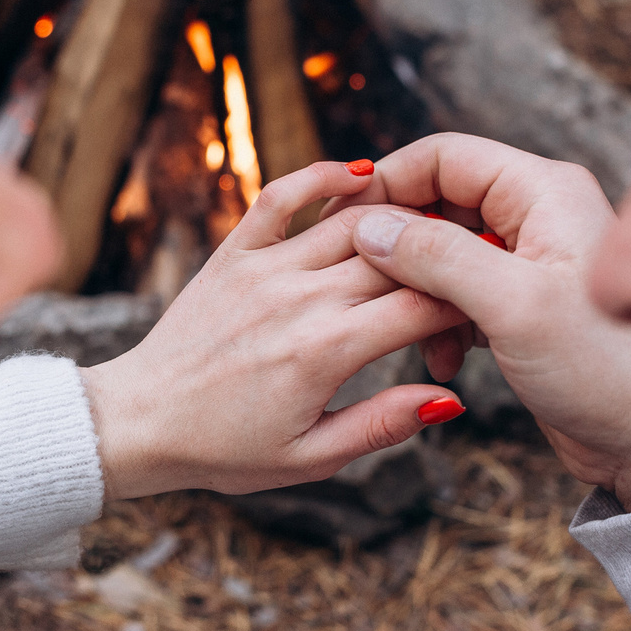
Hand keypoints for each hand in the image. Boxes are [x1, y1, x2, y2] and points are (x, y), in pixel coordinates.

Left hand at [80, 160, 468, 498]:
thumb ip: (383, 424)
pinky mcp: (233, 253)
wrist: (139, 422)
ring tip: (437, 219)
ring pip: (351, 221)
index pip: (423, 306)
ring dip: (400, 214)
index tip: (491, 303)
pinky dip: (320, 176)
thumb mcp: (311, 457)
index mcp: (326, 351)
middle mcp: (299, 298)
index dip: (469, 300)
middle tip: (475, 263)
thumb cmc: (225, 450)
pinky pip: (280, 196)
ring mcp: (264, 269)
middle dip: (445, 258)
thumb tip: (450, 398)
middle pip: (398, 258)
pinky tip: (359, 173)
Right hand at [348, 134, 630, 510]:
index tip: (341, 221)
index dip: (390, 183)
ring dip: (418, 290)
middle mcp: (542, 214)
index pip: (446, 157)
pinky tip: (441, 358)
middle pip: (441, 202)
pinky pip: (462, 292)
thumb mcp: (512, 306)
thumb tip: (370, 227)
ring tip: (411, 333)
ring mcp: (534, 260)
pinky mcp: (526, 304)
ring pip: (446, 251)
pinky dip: (439, 319)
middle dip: (401, 246)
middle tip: (365, 287)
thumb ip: (437, 257)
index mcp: (547, 191)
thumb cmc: (606, 368)